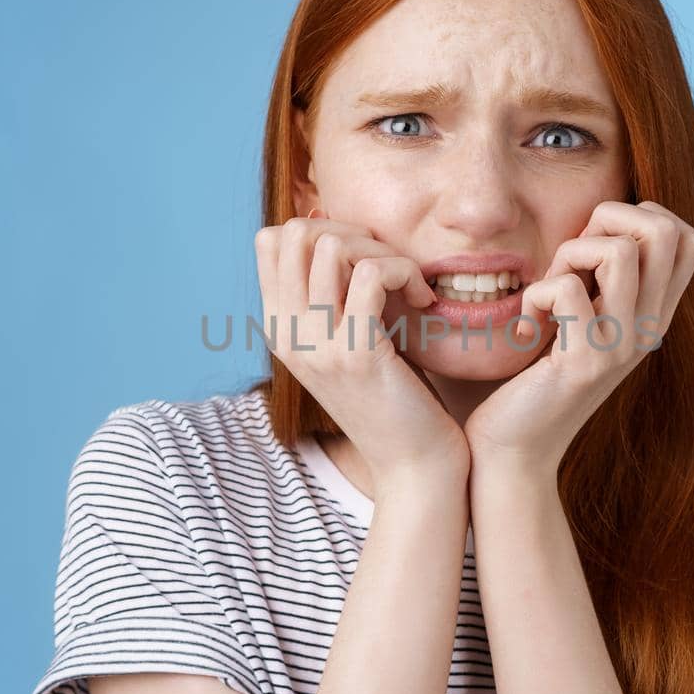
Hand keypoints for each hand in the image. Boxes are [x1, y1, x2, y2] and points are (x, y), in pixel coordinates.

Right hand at [254, 212, 470, 490]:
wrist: (412, 465)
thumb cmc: (392, 396)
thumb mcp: (347, 339)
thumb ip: (331, 295)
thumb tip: (332, 232)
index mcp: (279, 328)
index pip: (270, 240)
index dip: (323, 229)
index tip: (364, 258)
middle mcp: (286, 335)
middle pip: (295, 233)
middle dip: (352, 232)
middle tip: (389, 265)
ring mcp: (316, 345)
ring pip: (331, 246)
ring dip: (382, 251)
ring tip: (407, 283)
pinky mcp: (356, 355)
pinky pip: (372, 274)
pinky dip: (405, 272)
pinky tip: (424, 300)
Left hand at [463, 200, 693, 475]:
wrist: (516, 451)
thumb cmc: (534, 378)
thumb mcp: (581, 320)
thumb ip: (599, 278)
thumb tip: (598, 222)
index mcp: (653, 316)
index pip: (689, 238)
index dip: (643, 216)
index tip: (597, 245)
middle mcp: (649, 329)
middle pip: (665, 230)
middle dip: (607, 219)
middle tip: (572, 258)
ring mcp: (622, 347)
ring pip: (618, 251)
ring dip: (567, 255)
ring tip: (546, 294)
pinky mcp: (584, 363)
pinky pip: (565, 288)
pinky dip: (534, 294)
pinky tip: (526, 328)